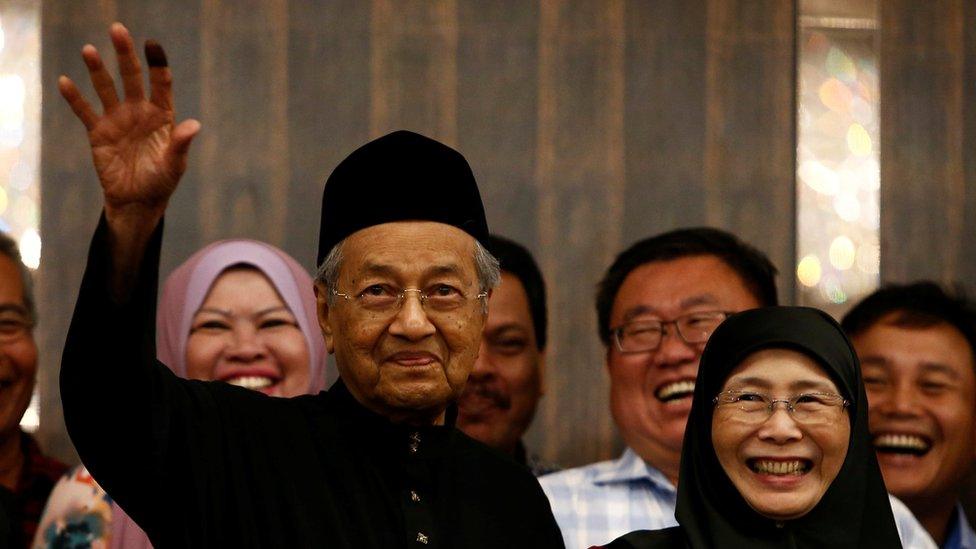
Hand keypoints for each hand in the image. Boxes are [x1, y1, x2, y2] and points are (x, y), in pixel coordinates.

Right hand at [58, 22, 199, 227]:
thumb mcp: (174, 164)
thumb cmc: (161, 182)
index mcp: (162, 115)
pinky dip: (75, 98)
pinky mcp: (98, 132)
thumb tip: (194, 125)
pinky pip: (84, 111)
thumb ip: (181, 144)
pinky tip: (65, 81)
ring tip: (89, 50)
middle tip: (118, 30)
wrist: (137, 201)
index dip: (157, 64)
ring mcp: (117, 119)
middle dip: (125, 54)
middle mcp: (139, 111)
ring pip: (106, 88)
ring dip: (97, 69)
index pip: (161, 83)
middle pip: (132, 77)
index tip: (152, 44)